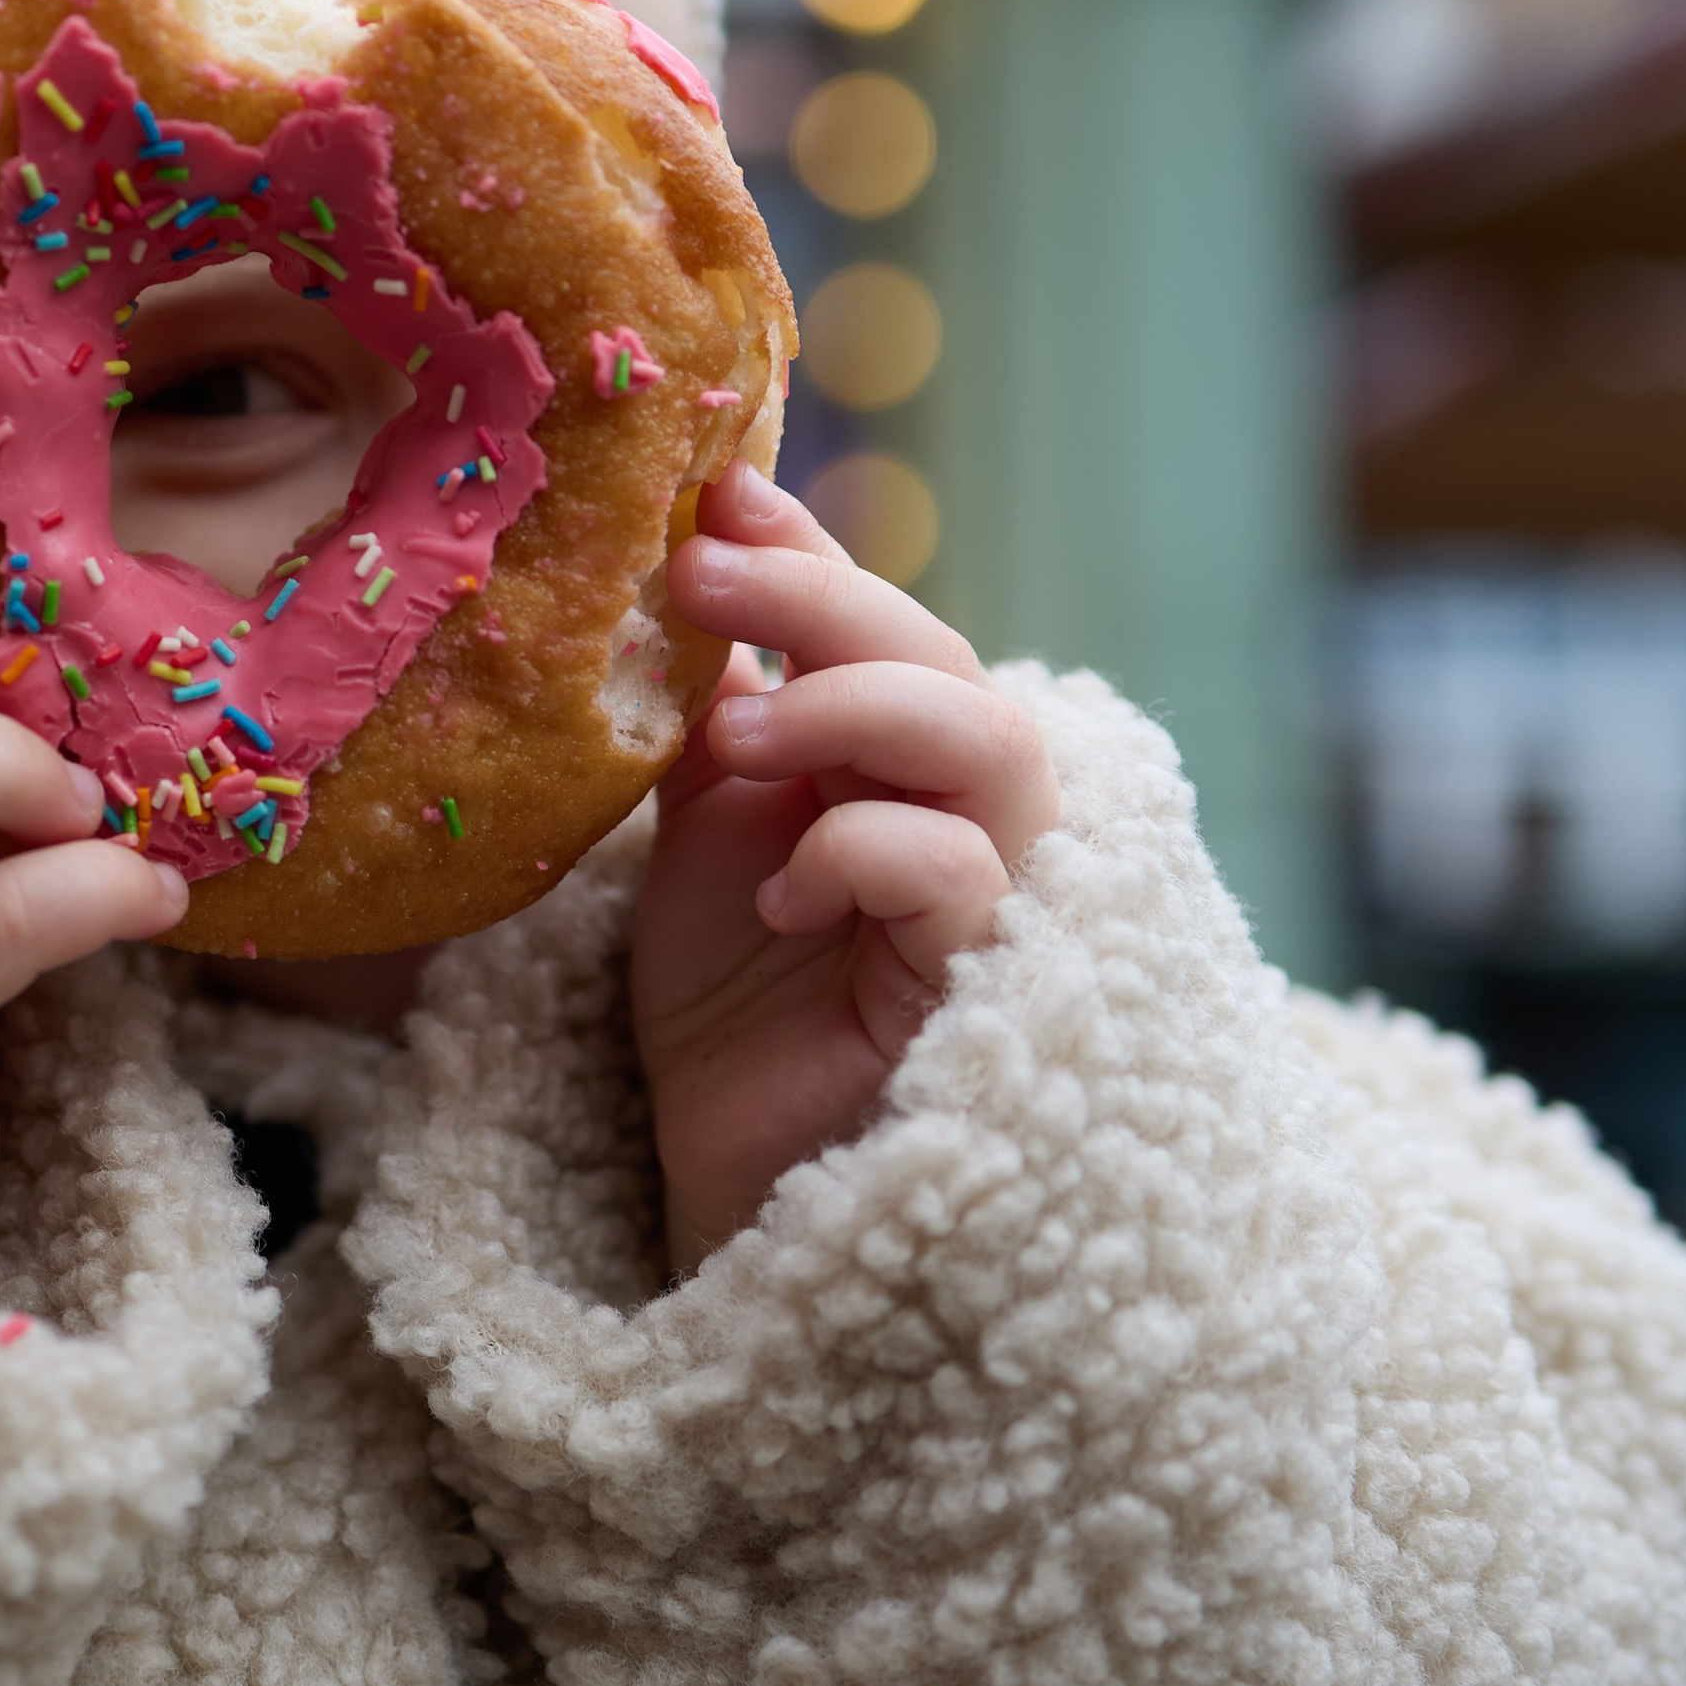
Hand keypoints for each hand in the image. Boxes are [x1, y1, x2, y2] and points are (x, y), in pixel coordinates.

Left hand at [634, 463, 1059, 1275]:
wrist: (734, 1188)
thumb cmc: (731, 1017)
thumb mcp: (698, 842)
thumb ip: (714, 728)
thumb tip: (690, 592)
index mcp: (896, 770)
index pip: (883, 631)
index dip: (814, 556)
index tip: (719, 497)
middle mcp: (964, 819)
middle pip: (948, 665)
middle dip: (827, 606)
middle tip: (705, 580)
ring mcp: (996, 903)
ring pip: (995, 748)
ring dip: (861, 711)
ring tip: (742, 740)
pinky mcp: (991, 996)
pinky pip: (967, 879)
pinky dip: (868, 855)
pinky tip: (784, 899)